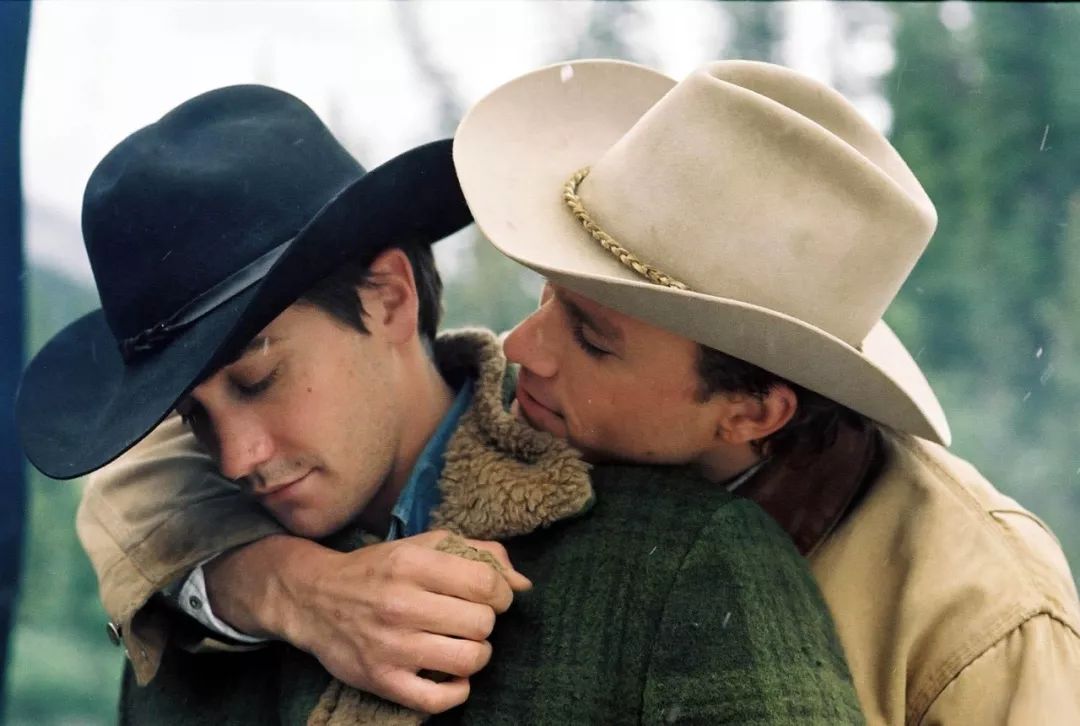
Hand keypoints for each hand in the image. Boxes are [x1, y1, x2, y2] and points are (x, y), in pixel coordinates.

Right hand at [203, 531, 530, 712]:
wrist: (314, 599)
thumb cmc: (379, 570)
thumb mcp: (422, 545)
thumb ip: (477, 552)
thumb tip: (523, 583)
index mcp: (413, 563)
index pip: (486, 583)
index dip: (501, 593)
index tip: (492, 597)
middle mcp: (401, 603)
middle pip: (482, 622)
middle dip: (486, 622)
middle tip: (471, 620)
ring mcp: (391, 645)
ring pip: (468, 659)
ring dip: (477, 654)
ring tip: (464, 645)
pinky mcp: (382, 679)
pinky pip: (439, 699)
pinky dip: (457, 691)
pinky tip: (451, 676)